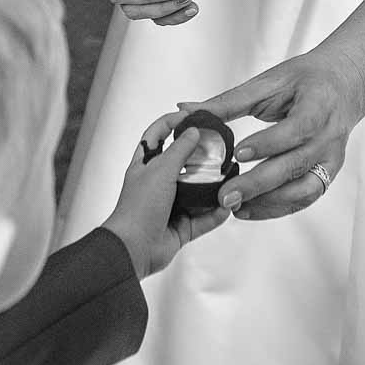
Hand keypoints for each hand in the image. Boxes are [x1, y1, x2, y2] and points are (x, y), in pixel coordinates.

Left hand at [100, 113, 229, 276]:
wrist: (134, 249)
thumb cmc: (138, 208)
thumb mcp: (161, 171)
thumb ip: (179, 150)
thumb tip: (193, 131)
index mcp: (144, 165)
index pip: (156, 135)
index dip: (171, 122)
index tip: (191, 114)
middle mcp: (157, 184)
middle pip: (183, 164)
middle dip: (201, 157)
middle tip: (221, 148)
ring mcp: (170, 206)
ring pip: (197, 192)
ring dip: (213, 187)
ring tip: (230, 178)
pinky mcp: (181, 228)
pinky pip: (203, 219)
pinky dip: (215, 213)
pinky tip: (228, 206)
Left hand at [196, 47, 364, 221]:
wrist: (344, 84)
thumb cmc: (304, 79)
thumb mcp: (269, 81)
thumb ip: (229, 100)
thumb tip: (186, 111)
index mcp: (318, 106)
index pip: (296, 128)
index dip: (269, 143)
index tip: (238, 153)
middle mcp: (329, 137)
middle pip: (295, 165)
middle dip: (259, 184)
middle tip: (226, 195)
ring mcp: (331, 159)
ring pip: (302, 190)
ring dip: (268, 202)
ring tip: (235, 208)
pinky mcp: (328, 174)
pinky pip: (304, 197)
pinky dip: (278, 207)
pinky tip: (251, 210)